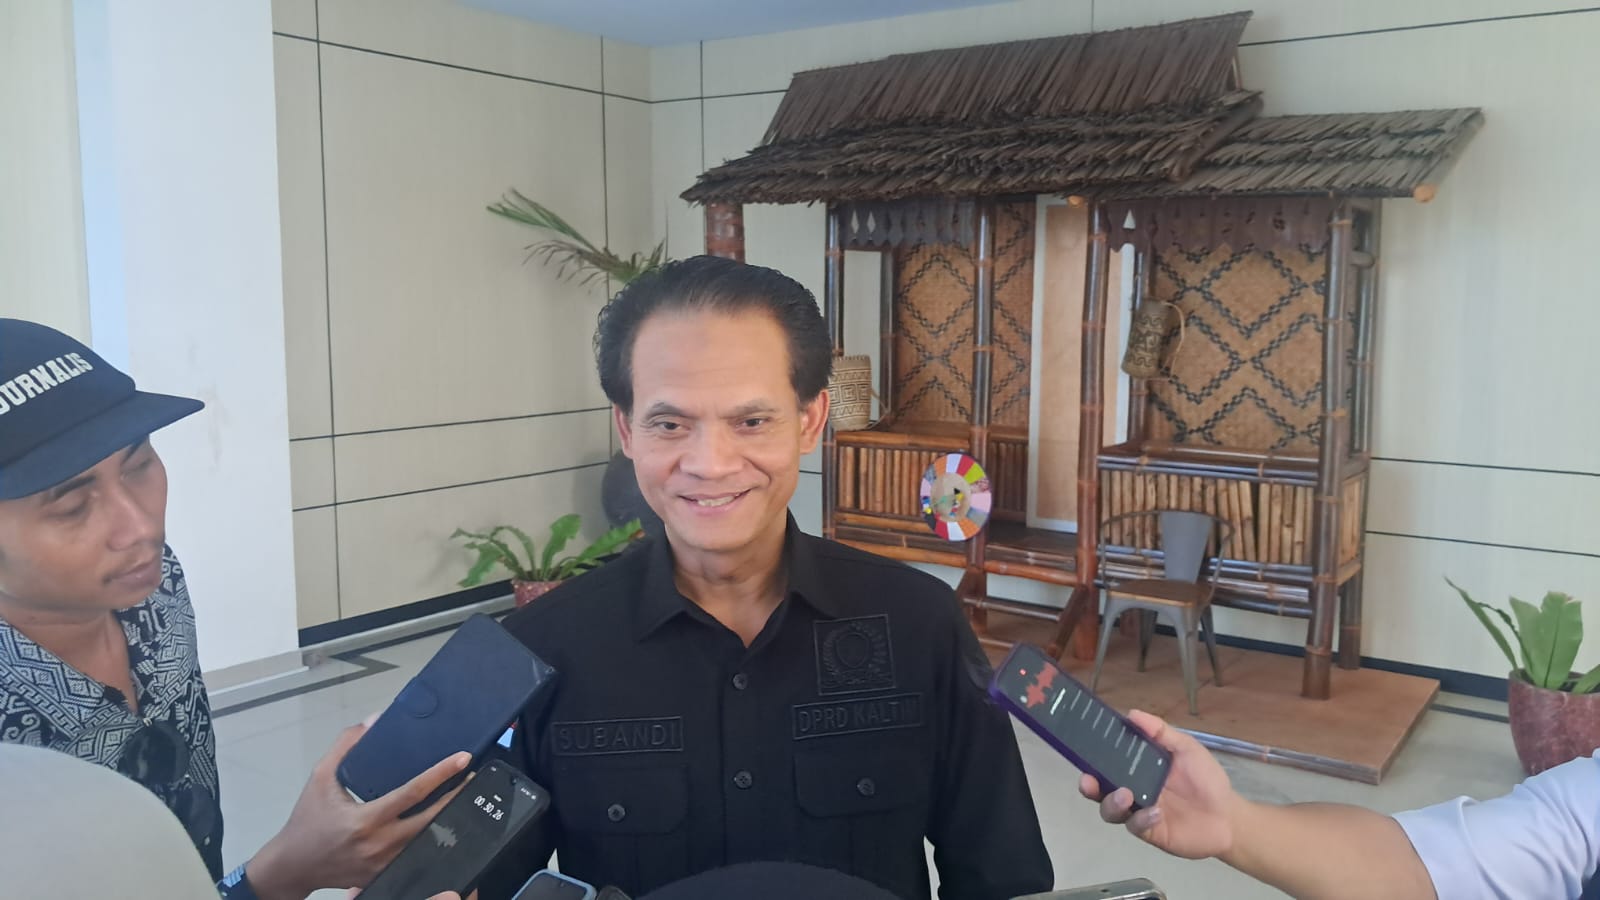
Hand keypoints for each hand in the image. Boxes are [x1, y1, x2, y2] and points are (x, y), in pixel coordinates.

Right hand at [246, 721, 471, 899]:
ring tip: (466, 796)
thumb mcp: (320, 777)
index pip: (412, 793)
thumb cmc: (307, 820)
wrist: (292, 866)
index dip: (440, 774)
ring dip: (450, 817)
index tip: (462, 758)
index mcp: (365, 819)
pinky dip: (433, 837)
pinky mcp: (386, 874)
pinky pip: (417, 854)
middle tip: (474, 777)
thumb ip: (346, 746)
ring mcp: (385, 863)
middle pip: (432, 819)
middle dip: (457, 796)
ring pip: (429, 840)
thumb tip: (373, 721)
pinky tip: (446, 821)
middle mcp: (379, 843)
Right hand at [1077, 709, 1242, 859]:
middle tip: (1088, 781)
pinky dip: (1142, 818)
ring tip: (1125, 795)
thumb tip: (1132, 713)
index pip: (1107, 763)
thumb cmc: (1206, 779)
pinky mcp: (1151, 831)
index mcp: (1137, 769)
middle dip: (1090, 787)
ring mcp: (1139, 812)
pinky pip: (1136, 826)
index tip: (1082, 749)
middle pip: (1100, 790)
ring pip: (1111, 811)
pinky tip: (1156, 812)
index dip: (1092, 758)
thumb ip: (1161, 732)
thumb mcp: (1186, 748)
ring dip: (1112, 803)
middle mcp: (1132, 790)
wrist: (1228, 815)